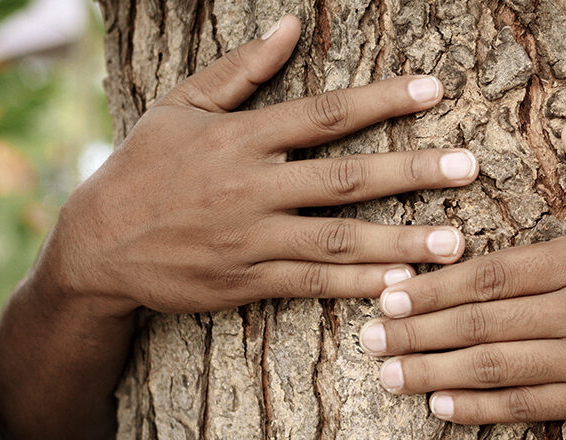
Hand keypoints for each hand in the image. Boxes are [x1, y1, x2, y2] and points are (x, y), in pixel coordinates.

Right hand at [38, 15, 476, 315]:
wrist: (97, 245)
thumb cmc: (144, 168)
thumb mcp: (180, 107)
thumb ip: (239, 70)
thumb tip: (289, 28)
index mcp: (241, 137)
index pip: (324, 114)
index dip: (382, 100)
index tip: (434, 90)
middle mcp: (252, 186)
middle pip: (345, 178)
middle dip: (412, 171)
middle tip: (469, 167)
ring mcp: (251, 238)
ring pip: (338, 239)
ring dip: (400, 241)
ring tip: (455, 243)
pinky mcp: (247, 281)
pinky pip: (312, 284)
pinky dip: (357, 285)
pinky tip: (401, 284)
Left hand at [359, 122, 565, 428]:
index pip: (496, 273)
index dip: (437, 284)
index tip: (393, 287)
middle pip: (482, 321)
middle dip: (418, 327)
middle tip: (369, 333)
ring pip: (496, 365)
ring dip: (434, 370)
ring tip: (387, 372)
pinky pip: (529, 405)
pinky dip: (482, 407)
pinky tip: (442, 407)